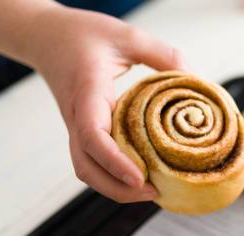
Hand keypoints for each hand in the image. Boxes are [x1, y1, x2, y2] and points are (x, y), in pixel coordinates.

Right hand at [29, 5, 188, 202]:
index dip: (115, 161)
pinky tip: (140, 178)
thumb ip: (164, 55)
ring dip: (115, 188)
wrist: (45, 37)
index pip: (92, 135)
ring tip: (151, 192)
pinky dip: (112, 177)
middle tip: (155, 193)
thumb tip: (198, 81)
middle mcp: (77, 116)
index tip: (140, 179)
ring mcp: (76, 127)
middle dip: (118, 188)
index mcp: (87, 92)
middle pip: (86, 167)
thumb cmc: (84, 34)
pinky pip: (92, 163)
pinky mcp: (82, 132)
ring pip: (87, 170)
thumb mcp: (128, 36)